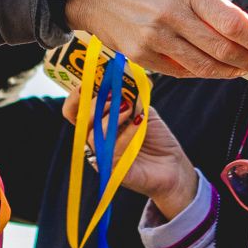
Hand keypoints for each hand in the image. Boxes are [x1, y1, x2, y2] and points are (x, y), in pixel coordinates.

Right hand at [61, 94, 200, 219]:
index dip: (76, 96)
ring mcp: (102, 157)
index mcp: (97, 124)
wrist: (173, 164)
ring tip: (130, 108)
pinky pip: (112, 151)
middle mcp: (95, 141)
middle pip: (80, 121)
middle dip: (94, 104)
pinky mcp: (113, 172)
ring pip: (93, 136)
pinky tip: (139, 122)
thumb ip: (129, 94)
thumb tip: (122, 74)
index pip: (74, 110)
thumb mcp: (141, 108)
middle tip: (112, 95)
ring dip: (112, 117)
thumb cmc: (155, 136)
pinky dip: (126, 133)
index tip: (88, 82)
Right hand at [65, 0, 247, 79]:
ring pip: (204, 67)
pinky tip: (211, 68)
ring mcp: (154, 37)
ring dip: (229, 72)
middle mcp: (172, 12)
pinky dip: (200, 72)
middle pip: (223, 49)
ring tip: (242, 70)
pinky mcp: (140, 55)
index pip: (234, 23)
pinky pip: (180, 71)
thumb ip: (209, 3)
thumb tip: (245, 31)